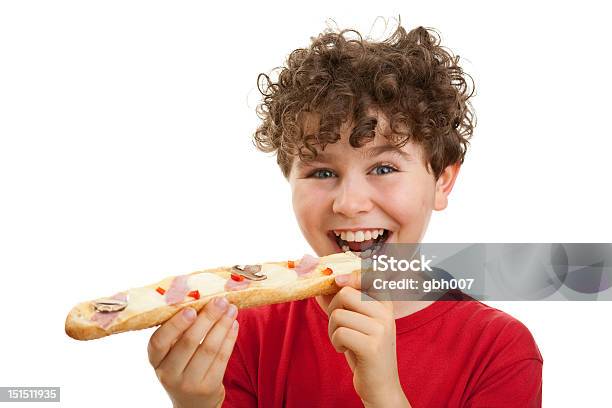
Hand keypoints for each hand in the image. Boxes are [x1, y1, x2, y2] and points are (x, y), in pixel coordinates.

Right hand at [147, 297, 238, 407]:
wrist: (192, 402)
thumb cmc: (182, 366)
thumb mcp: (171, 352)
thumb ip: (179, 330)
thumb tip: (199, 297)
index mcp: (155, 359)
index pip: (159, 341)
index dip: (175, 325)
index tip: (191, 308)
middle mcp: (168, 373)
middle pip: (189, 342)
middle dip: (207, 318)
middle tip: (220, 300)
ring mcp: (188, 383)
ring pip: (208, 348)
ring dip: (222, 325)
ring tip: (232, 308)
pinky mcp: (208, 387)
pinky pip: (222, 358)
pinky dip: (230, 338)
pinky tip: (234, 324)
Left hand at [324, 272, 410, 407]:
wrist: (380, 385)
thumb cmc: (363, 350)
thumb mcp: (356, 322)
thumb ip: (342, 301)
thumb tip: (320, 283)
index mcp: (385, 303)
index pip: (369, 275)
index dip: (351, 275)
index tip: (337, 281)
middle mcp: (386, 313)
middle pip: (345, 293)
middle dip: (333, 310)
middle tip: (339, 326)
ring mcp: (381, 329)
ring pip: (338, 314)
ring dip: (332, 330)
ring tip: (342, 340)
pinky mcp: (372, 346)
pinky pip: (339, 333)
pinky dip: (335, 342)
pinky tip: (345, 350)